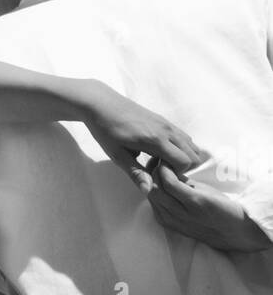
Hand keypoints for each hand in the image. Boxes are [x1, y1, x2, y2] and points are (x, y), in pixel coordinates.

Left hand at [82, 84, 204, 189]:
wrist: (101, 104)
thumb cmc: (106, 130)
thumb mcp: (117, 155)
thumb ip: (136, 173)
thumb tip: (148, 190)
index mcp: (155, 140)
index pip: (184, 162)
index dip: (175, 175)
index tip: (158, 176)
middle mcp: (166, 130)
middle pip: (193, 155)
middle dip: (182, 168)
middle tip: (159, 172)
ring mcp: (167, 123)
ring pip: (190, 145)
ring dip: (181, 157)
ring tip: (158, 162)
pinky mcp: (163, 120)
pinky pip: (182, 136)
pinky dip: (178, 148)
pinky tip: (157, 152)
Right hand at [141, 162, 272, 251]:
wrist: (237, 230)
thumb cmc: (214, 215)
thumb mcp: (189, 205)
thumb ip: (178, 193)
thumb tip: (169, 174)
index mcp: (165, 218)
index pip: (149, 194)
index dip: (149, 177)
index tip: (156, 164)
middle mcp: (168, 216)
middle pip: (149, 190)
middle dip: (150, 171)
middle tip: (157, 158)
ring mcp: (180, 211)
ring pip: (155, 186)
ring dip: (158, 168)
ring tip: (165, 158)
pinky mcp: (193, 202)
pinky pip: (170, 182)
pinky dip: (167, 170)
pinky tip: (173, 163)